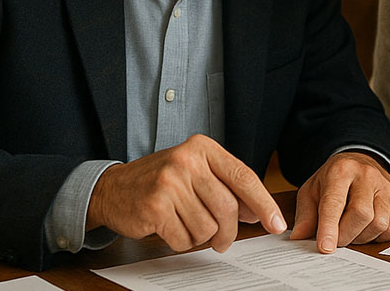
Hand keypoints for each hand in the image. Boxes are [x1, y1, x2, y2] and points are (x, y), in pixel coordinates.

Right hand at [86, 134, 286, 252]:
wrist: (113, 188)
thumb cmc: (161, 182)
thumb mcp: (195, 173)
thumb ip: (226, 187)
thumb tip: (257, 213)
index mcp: (202, 148)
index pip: (243, 176)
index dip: (263, 203)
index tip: (277, 223)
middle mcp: (187, 160)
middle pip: (227, 208)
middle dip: (228, 232)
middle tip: (222, 241)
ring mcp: (169, 182)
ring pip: (207, 227)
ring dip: (199, 236)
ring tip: (184, 224)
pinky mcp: (155, 206)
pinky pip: (184, 238)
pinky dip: (181, 241)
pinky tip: (169, 228)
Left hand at [290, 152, 389, 252]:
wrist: (360, 164)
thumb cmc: (333, 181)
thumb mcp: (311, 191)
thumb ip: (305, 215)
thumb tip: (299, 237)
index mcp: (341, 170)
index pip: (335, 202)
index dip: (329, 227)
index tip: (325, 247)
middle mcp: (366, 176)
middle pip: (361, 214)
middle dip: (346, 235)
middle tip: (335, 239)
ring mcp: (385, 188)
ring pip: (379, 223)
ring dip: (361, 237)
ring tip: (350, 232)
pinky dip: (377, 237)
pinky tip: (365, 229)